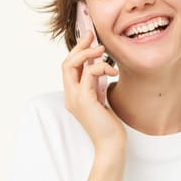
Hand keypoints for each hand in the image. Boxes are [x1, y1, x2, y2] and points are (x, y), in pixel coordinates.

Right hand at [62, 31, 125, 154]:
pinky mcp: (84, 100)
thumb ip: (95, 84)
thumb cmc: (109, 125)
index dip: (77, 51)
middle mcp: (70, 96)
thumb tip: (98, 66)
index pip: (68, 68)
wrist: (111, 144)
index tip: (89, 39)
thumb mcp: (101, 98)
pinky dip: (101, 67)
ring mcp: (75, 98)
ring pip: (72, 65)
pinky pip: (88, 74)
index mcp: (73, 95)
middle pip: (66, 63)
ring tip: (103, 50)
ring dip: (88, 54)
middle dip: (79, 47)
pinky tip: (114, 72)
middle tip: (92, 36)